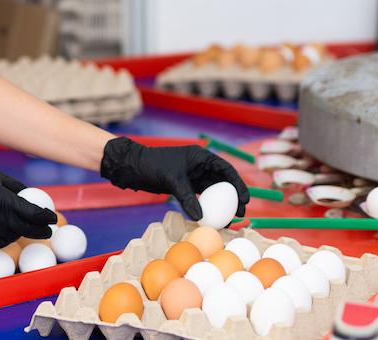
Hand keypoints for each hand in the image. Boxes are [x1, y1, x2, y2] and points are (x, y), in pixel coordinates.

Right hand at [0, 157, 56, 246]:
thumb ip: (16, 189)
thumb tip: (32, 198)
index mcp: (2, 199)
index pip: (31, 213)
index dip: (45, 217)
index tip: (52, 217)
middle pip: (25, 229)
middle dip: (39, 230)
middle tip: (49, 230)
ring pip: (12, 237)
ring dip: (23, 234)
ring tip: (29, 228)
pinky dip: (8, 238)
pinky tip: (12, 231)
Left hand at [99, 137, 249, 220]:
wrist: (133, 167)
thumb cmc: (152, 165)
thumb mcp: (172, 180)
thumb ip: (187, 198)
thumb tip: (200, 218)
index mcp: (201, 156)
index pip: (226, 170)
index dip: (238, 185)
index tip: (244, 200)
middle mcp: (199, 165)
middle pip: (223, 182)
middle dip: (233, 198)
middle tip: (240, 214)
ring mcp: (193, 176)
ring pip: (213, 191)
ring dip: (221, 205)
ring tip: (228, 221)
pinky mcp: (185, 185)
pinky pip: (201, 197)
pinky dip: (207, 207)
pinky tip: (211, 220)